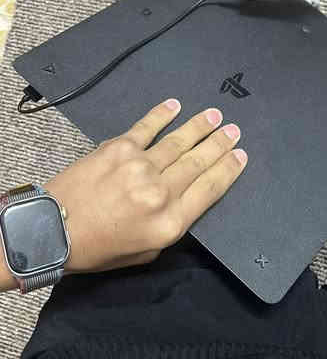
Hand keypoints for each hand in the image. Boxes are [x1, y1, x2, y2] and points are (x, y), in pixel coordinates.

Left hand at [44, 99, 246, 273]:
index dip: (228, 169)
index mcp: (169, 222)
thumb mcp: (145, 253)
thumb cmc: (99, 248)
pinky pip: (146, 127)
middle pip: (199, 162)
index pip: (209, 189)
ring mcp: (139, 166)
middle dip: (220, 144)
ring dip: (200, 127)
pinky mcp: (118, 148)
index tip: (241, 155)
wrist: (52, 230)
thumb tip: (184, 198)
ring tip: (215, 115)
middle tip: (234, 130)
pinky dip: (161, 114)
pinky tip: (175, 105)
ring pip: (179, 142)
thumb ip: (170, 226)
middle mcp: (160, 191)